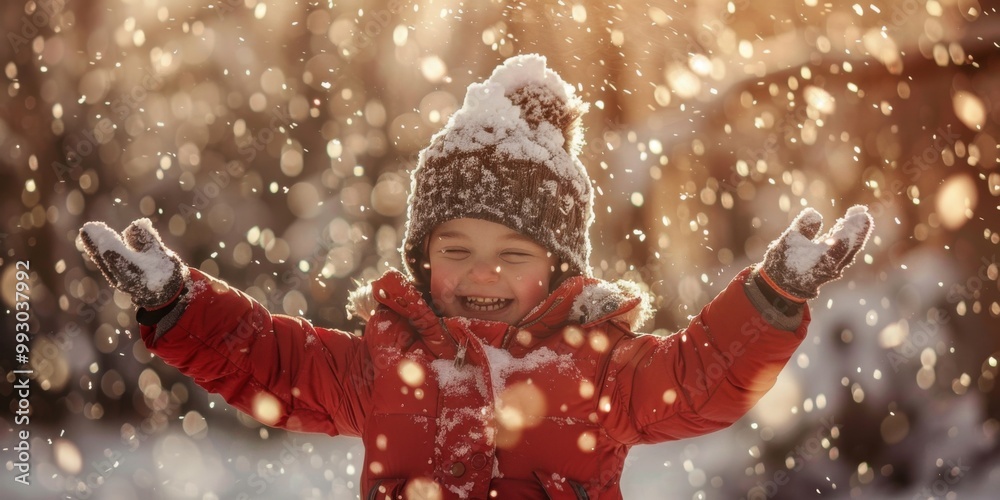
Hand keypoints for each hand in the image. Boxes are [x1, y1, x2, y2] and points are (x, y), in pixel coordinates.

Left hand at [79, 218, 188, 309]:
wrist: (167, 296)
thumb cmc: (168, 273)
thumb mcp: (164, 255)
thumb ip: (149, 240)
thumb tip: (133, 225)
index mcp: (139, 273)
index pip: (117, 256)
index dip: (106, 241)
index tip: (97, 229)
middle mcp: (125, 280)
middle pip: (106, 259)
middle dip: (96, 243)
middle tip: (86, 228)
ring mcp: (119, 282)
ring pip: (103, 263)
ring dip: (94, 247)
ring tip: (86, 232)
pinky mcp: (116, 280)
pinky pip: (105, 266)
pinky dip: (99, 254)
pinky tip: (92, 243)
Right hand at [758, 205, 873, 300]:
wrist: (782, 283)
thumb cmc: (783, 260)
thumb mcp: (787, 240)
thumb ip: (802, 227)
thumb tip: (816, 213)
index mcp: (820, 263)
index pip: (841, 246)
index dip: (852, 230)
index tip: (859, 216)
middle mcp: (832, 268)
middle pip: (851, 248)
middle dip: (858, 229)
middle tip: (862, 212)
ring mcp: (835, 267)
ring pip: (851, 249)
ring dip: (856, 231)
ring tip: (858, 212)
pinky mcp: (835, 264)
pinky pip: (846, 249)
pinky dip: (850, 235)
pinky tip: (851, 220)